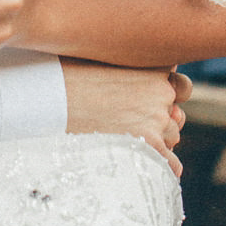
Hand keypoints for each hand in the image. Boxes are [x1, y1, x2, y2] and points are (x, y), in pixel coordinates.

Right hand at [61, 60, 188, 177]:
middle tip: (126, 125)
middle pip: (175, 115)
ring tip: (120, 141)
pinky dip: (159, 165)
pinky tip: (137, 162)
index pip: (180, 86)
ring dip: (154, 142)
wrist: (46, 101)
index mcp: (151, 66)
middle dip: (158, 122)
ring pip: (171, 137)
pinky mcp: (150, 144)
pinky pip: (170, 163)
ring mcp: (158, 118)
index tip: (148, 104)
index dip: (166, 96)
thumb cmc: (62, 78)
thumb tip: (142, 83)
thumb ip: (125, 69)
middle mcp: (161, 90)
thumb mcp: (97, 59)